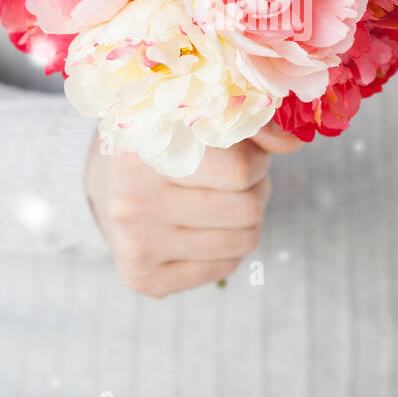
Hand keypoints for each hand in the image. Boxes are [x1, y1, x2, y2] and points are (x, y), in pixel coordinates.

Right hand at [84, 124, 302, 297]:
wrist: (104, 182)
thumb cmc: (162, 142)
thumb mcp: (195, 118)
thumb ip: (246, 124)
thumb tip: (293, 143)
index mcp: (144, 152)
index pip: (240, 170)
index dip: (257, 159)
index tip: (246, 152)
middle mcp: (132, 203)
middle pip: (247, 209)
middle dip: (256, 189)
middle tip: (239, 177)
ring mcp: (135, 246)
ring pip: (243, 241)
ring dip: (246, 218)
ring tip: (223, 198)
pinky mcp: (142, 278)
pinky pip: (224, 267)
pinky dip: (226, 245)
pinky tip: (202, 225)